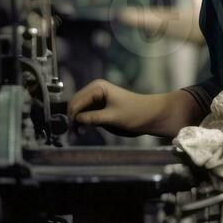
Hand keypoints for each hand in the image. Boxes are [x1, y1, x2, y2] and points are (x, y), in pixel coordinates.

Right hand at [68, 79, 187, 135]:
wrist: (151, 115)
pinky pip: (86, 114)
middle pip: (75, 105)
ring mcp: (96, 98)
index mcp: (97, 87)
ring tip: (77, 135)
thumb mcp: (112, 117)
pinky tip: (83, 131)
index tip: (71, 130)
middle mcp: (94, 90)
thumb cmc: (135, 113)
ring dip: (76, 122)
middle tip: (72, 135)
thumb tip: (75, 121)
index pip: (76, 102)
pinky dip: (82, 122)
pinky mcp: (99, 107)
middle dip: (72, 119)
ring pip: (79, 110)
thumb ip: (93, 118)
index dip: (72, 116)